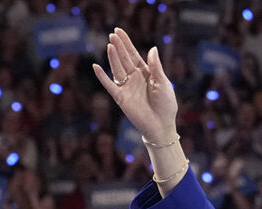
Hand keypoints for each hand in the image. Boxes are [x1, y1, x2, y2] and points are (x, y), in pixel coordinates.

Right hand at [93, 29, 178, 143]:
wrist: (162, 125)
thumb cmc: (166, 104)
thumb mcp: (163, 82)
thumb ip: (156, 66)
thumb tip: (152, 48)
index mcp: (146, 73)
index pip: (133, 55)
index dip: (126, 43)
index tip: (118, 31)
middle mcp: (134, 78)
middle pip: (124, 59)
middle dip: (119, 47)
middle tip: (112, 34)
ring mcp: (126, 87)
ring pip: (117, 69)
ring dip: (113, 58)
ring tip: (110, 45)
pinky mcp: (121, 98)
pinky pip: (109, 85)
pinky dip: (102, 77)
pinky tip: (96, 67)